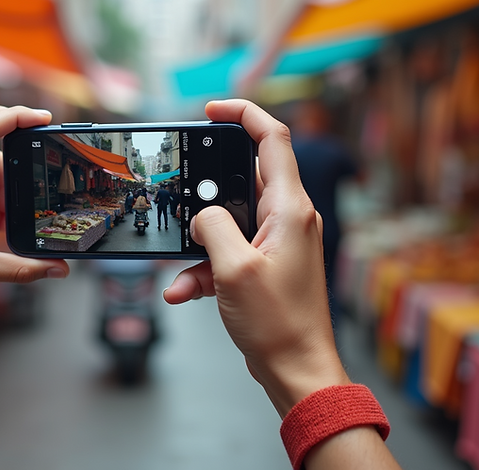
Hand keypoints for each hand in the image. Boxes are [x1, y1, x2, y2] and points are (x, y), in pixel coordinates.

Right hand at [164, 99, 347, 416]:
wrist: (297, 369)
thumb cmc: (278, 324)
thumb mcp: (233, 269)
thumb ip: (212, 228)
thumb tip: (201, 215)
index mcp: (290, 209)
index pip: (272, 138)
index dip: (243, 114)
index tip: (211, 110)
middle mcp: (288, 218)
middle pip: (244, 176)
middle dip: (207, 185)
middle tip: (181, 186)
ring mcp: (278, 241)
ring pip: (229, 219)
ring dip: (201, 239)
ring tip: (182, 261)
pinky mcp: (266, 263)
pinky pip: (228, 251)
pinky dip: (205, 267)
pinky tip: (185, 290)